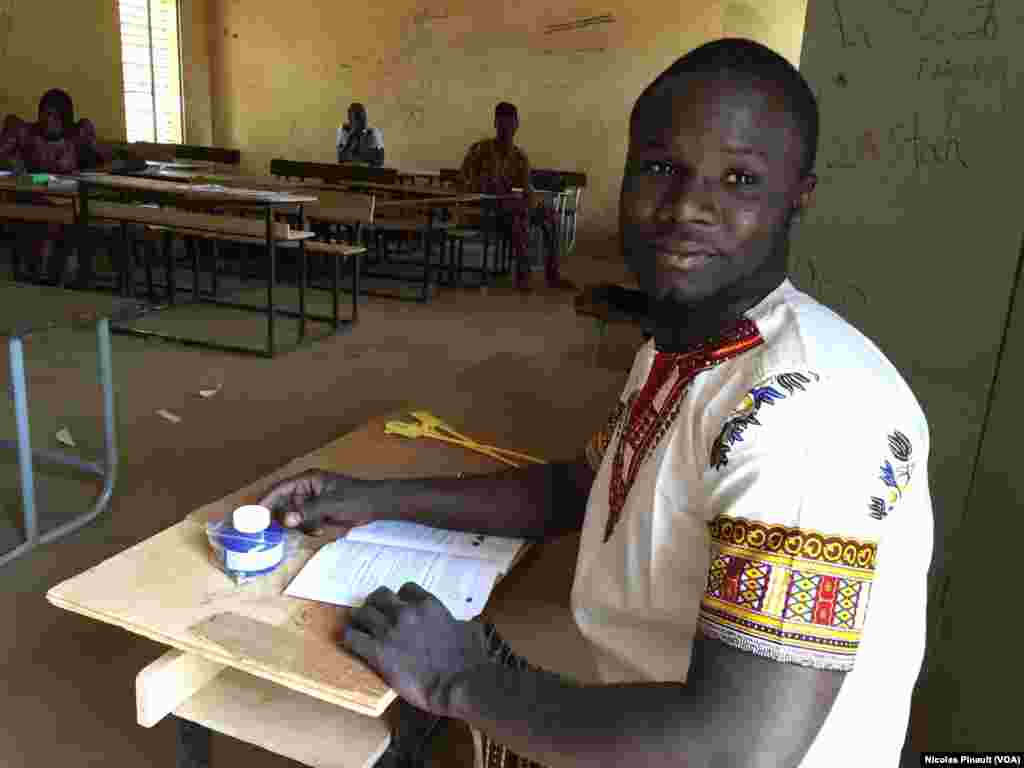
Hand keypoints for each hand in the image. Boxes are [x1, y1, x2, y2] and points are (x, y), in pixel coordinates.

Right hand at [256, 469, 373, 535]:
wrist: (376, 506)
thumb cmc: (356, 498)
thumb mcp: (330, 504)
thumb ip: (306, 511)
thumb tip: (285, 519)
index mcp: (308, 480)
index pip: (280, 489)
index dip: (265, 501)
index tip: (255, 516)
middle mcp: (306, 489)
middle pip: (283, 504)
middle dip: (287, 517)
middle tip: (289, 527)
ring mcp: (312, 501)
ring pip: (293, 516)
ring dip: (300, 524)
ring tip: (316, 527)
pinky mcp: (318, 512)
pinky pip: (303, 522)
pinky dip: (308, 527)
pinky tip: (321, 529)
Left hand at [343, 583, 492, 715]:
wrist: (458, 683)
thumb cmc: (470, 660)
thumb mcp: (466, 629)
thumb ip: (454, 622)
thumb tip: (458, 626)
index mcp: (428, 605)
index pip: (405, 588)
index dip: (400, 598)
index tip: (399, 607)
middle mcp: (406, 612)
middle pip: (379, 596)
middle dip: (376, 604)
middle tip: (375, 615)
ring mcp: (389, 630)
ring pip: (361, 612)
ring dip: (360, 620)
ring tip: (360, 628)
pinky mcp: (377, 651)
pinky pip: (351, 636)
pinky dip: (350, 638)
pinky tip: (352, 644)